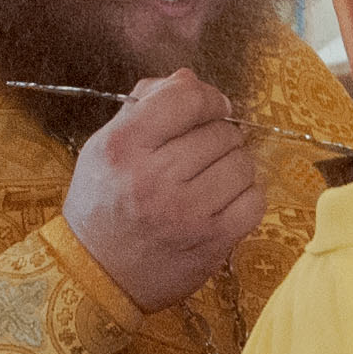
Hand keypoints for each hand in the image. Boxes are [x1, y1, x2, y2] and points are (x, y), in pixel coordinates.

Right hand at [63, 70, 265, 310]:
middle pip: (220, 131)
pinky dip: (247, 196)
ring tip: (213, 177)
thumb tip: (190, 78)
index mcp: (124, 147)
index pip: (186, 98)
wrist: (98, 275)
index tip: (211, 108)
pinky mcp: (212, 242)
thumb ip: (146, 106)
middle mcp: (154, 177)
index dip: (208, 98)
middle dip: (218, 135)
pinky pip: (255, 202)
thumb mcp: (105, 146)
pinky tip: (226, 200)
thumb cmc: (102, 205)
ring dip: (234, 165)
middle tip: (203, 153)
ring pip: (242, 163)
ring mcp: (187, 212)